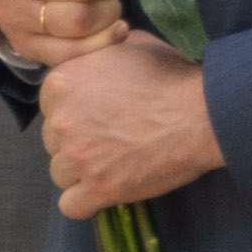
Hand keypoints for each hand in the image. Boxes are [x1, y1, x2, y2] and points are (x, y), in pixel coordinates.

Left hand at [36, 34, 221, 216]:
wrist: (202, 113)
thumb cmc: (171, 75)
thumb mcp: (131, 45)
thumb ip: (102, 50)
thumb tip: (104, 44)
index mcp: (62, 82)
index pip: (49, 107)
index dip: (74, 112)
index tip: (99, 115)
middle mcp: (61, 120)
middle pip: (52, 142)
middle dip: (77, 142)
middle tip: (111, 140)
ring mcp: (78, 157)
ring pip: (60, 174)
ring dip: (82, 173)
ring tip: (113, 165)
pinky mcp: (98, 188)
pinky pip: (71, 206)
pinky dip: (86, 202)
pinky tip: (107, 189)